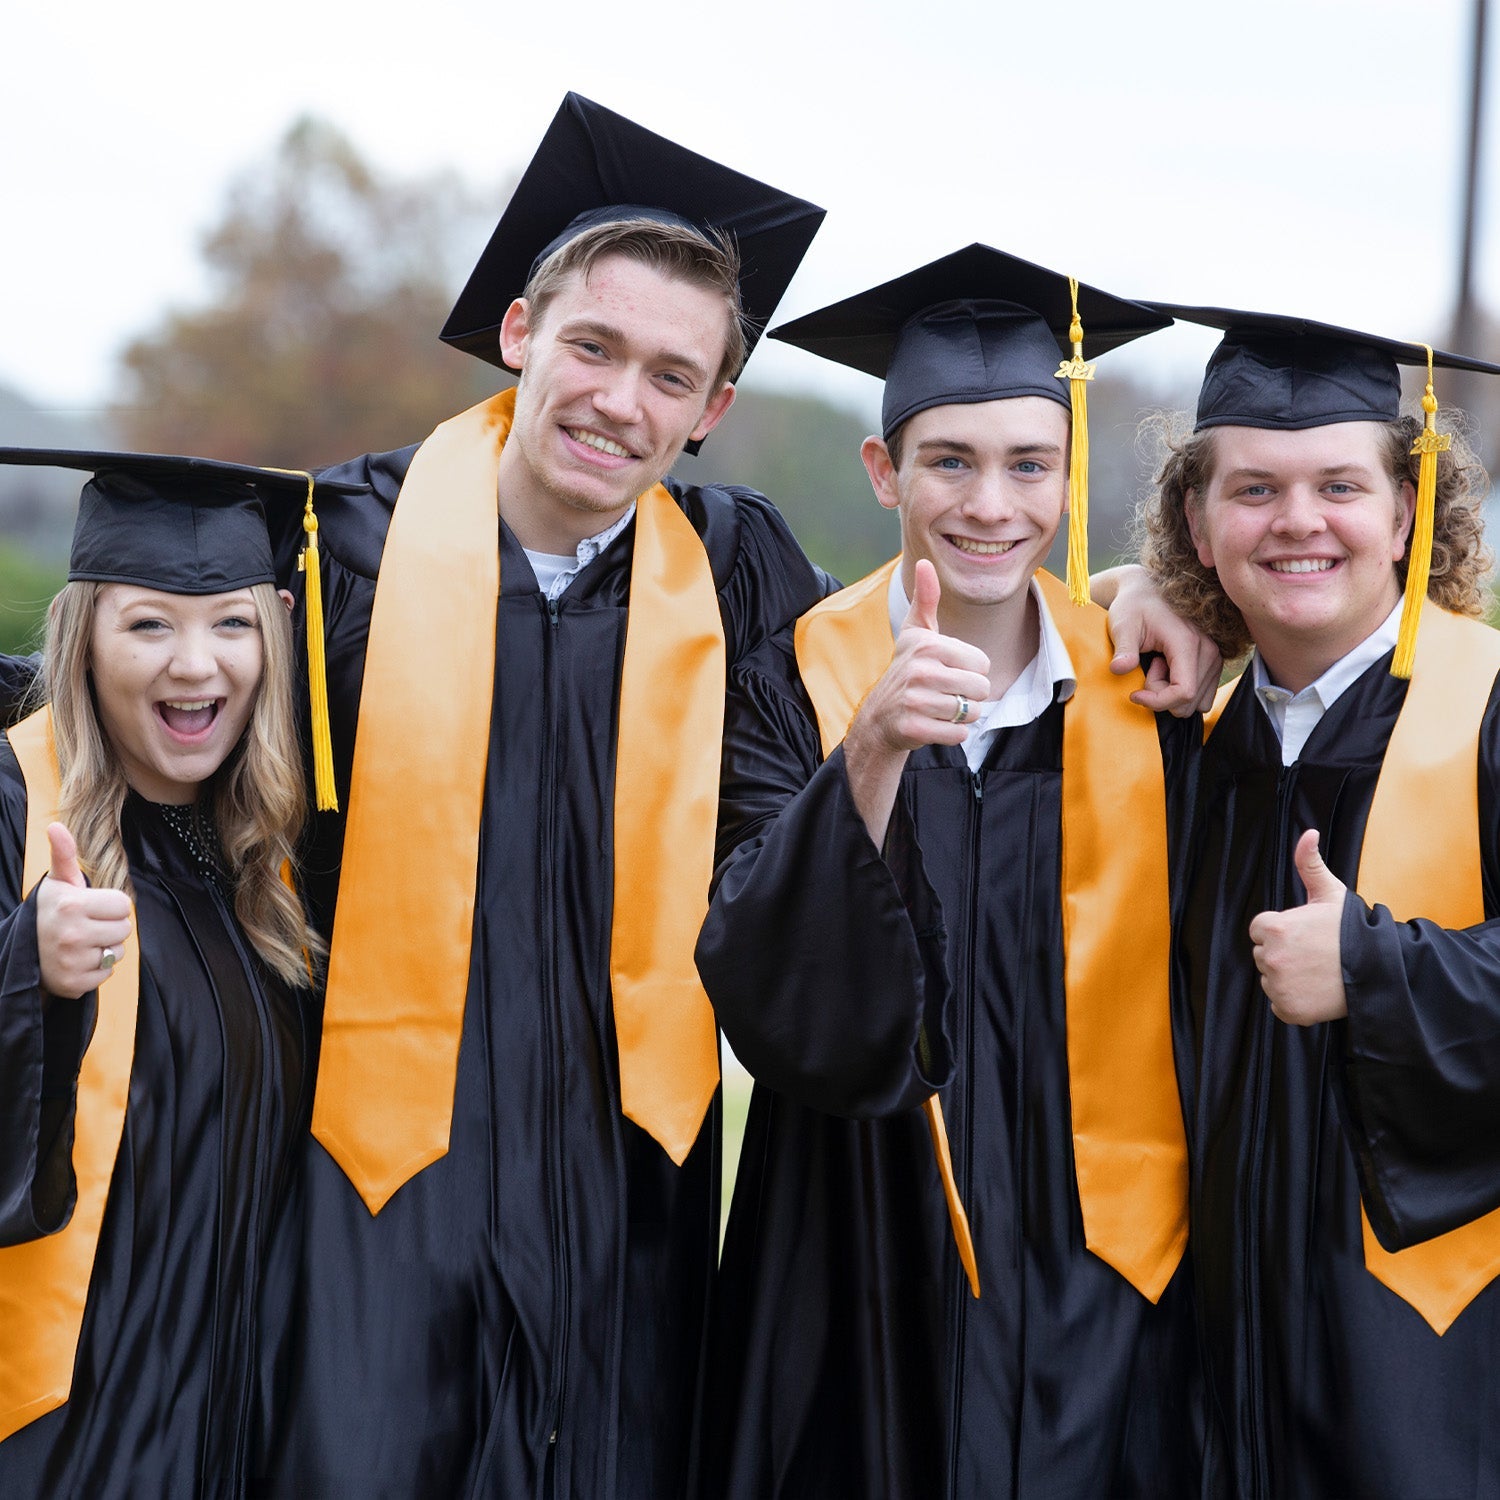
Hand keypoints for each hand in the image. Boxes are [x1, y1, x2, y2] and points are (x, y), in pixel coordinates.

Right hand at [36, 822, 132, 999]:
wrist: (24, 951)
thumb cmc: (50, 911)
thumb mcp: (58, 882)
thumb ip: (64, 854)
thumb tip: (55, 825)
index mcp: (72, 905)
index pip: (123, 904)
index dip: (110, 905)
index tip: (90, 907)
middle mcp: (71, 934)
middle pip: (125, 929)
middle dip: (110, 926)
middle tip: (85, 926)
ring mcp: (71, 961)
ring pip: (117, 952)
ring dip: (104, 948)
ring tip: (80, 943)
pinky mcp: (73, 984)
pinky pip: (106, 974)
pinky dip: (96, 969)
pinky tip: (77, 961)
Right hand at [850, 560, 991, 755]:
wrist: (880, 716)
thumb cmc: (907, 669)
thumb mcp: (915, 633)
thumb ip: (926, 599)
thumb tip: (925, 563)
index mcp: (928, 646)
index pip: (982, 663)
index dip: (971, 671)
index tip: (948, 671)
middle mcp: (920, 671)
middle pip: (981, 688)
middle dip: (969, 696)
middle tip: (945, 693)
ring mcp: (915, 701)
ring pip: (972, 712)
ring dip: (961, 715)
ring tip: (939, 708)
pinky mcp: (914, 727)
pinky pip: (959, 734)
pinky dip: (952, 733)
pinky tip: (934, 724)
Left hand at [1097, 564, 1221, 716]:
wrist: (1147, 592)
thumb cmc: (1134, 607)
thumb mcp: (1123, 625)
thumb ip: (1123, 649)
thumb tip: (1119, 668)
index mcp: (1188, 643)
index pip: (1184, 692)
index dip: (1157, 701)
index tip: (1135, 694)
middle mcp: (1209, 650)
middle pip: (1189, 700)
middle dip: (1162, 695)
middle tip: (1149, 666)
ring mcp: (1215, 657)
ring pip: (1195, 701)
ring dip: (1171, 692)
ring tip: (1157, 664)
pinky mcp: (1214, 662)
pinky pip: (1201, 695)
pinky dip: (1181, 690)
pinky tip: (1168, 668)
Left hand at [1247, 829, 1348, 1024]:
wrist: (1379, 970)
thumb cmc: (1352, 930)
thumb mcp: (1330, 893)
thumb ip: (1309, 863)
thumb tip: (1309, 833)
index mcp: (1274, 928)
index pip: (1261, 930)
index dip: (1283, 930)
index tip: (1306, 934)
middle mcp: (1270, 957)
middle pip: (1264, 954)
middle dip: (1284, 953)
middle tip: (1315, 953)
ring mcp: (1279, 986)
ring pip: (1271, 978)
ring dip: (1288, 976)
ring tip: (1318, 971)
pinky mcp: (1288, 1009)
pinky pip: (1279, 1003)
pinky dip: (1294, 1000)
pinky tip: (1316, 990)